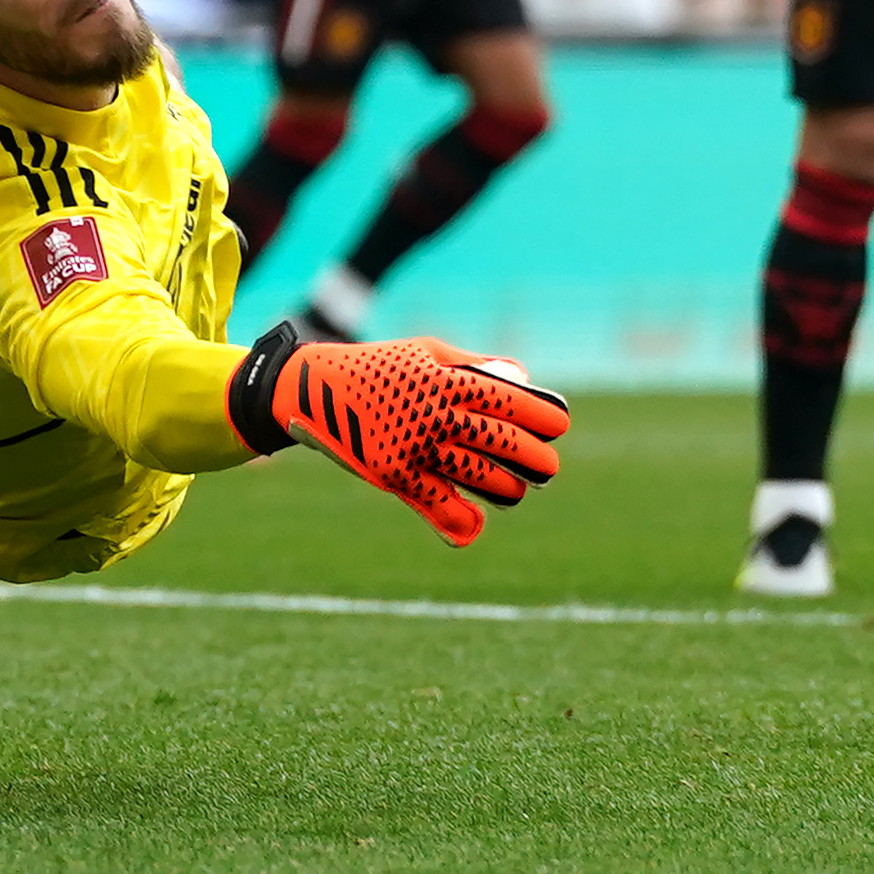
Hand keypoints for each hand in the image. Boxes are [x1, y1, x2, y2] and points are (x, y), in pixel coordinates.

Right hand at [229, 331, 567, 545]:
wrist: (313, 389)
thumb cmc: (382, 366)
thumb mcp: (428, 352)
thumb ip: (476, 367)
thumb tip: (524, 377)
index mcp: (447, 379)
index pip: (510, 401)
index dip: (543, 416)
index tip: (559, 425)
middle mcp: (434, 413)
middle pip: (503, 442)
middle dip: (535, 459)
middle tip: (547, 467)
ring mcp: (415, 446)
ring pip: (479, 475)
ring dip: (507, 487)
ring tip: (515, 488)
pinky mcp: (394, 474)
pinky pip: (439, 504)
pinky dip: (462, 519)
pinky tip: (477, 521)